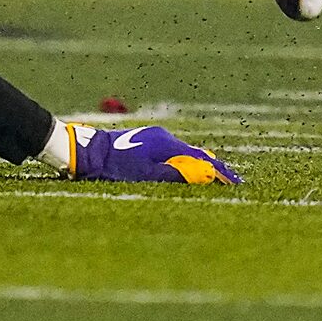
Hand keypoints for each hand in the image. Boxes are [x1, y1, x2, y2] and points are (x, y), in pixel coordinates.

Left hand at [70, 123, 239, 186]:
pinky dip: (185, 161)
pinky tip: (187, 168)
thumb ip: (178, 174)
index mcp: (166, 144)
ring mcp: (152, 137)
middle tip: (231, 182)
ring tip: (215, 176)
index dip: (220, 173)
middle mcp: (162, 137)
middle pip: (195, 154)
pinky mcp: (144, 141)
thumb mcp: (147, 175)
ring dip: (199, 164)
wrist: (84, 151)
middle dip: (214, 168)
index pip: (201, 159)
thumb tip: (208, 173)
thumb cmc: (114, 166)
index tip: (237, 184)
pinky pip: (172, 152)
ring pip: (184, 152)